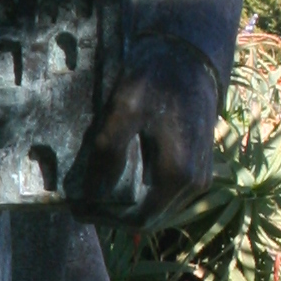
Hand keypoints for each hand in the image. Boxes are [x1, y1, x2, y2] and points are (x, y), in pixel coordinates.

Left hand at [70, 37, 220, 225]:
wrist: (190, 61)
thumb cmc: (158, 82)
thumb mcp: (125, 109)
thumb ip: (109, 150)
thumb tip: (93, 191)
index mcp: (178, 174)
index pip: (138, 219)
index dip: (106, 219)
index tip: (79, 209)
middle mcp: (195, 184)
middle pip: (150, 219)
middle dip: (115, 215)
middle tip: (84, 203)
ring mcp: (201, 178)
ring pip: (160, 209)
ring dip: (130, 206)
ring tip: (99, 192)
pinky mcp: (200, 168)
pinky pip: (168, 195)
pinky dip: (144, 195)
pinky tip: (122, 179)